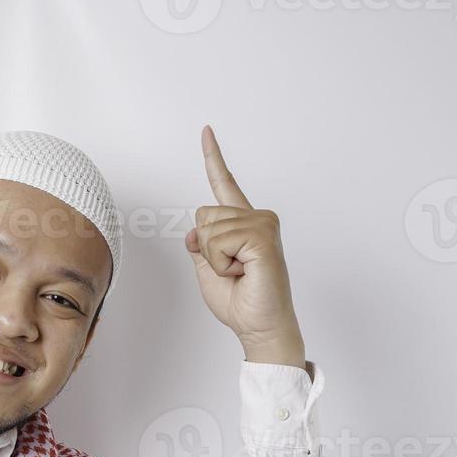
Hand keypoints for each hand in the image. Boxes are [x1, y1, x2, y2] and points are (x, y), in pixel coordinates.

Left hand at [184, 125, 304, 367]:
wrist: (259, 326)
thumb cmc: (240, 302)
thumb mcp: (206, 270)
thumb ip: (199, 245)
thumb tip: (194, 231)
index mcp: (242, 223)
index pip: (224, 183)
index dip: (213, 157)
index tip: (206, 130)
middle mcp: (256, 217)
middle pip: (203, 214)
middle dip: (205, 248)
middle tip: (232, 270)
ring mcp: (262, 224)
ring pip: (208, 229)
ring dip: (214, 259)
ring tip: (239, 273)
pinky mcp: (262, 237)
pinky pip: (219, 242)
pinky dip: (222, 263)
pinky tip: (244, 272)